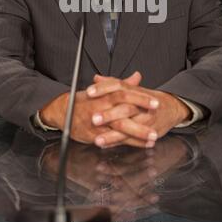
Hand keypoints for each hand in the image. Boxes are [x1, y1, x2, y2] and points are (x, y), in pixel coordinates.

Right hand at [39, 72, 159, 144]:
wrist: (63, 112)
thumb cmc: (86, 100)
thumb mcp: (103, 89)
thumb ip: (122, 83)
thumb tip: (137, 76)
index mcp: (105, 94)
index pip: (125, 93)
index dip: (141, 97)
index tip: (156, 101)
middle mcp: (102, 106)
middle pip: (124, 109)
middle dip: (142, 114)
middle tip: (157, 116)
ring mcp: (99, 122)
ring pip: (120, 126)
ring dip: (138, 132)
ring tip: (153, 136)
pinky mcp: (95, 135)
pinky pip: (114, 140)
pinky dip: (128, 143)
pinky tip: (141, 145)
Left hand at [88, 73, 190, 147]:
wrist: (171, 108)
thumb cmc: (148, 99)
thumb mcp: (131, 88)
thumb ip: (112, 83)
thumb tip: (96, 79)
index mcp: (134, 90)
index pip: (118, 86)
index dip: (103, 88)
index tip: (89, 92)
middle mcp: (141, 105)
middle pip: (124, 108)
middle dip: (108, 115)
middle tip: (93, 119)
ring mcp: (146, 119)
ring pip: (128, 127)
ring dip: (112, 135)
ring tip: (98, 139)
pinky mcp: (149, 132)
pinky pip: (132, 140)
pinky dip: (119, 143)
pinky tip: (107, 145)